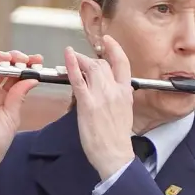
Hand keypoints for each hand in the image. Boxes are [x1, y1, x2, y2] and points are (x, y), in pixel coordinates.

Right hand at [0, 48, 43, 171]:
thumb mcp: (13, 115)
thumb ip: (19, 95)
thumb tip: (32, 78)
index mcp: (6, 95)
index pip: (16, 74)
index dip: (26, 65)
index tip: (38, 60)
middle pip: (2, 66)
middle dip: (14, 58)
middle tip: (25, 59)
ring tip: (8, 58)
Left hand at [68, 38, 136, 180]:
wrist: (115, 154)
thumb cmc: (116, 137)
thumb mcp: (123, 111)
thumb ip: (115, 96)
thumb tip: (105, 87)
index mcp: (126, 92)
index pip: (123, 63)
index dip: (115, 49)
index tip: (107, 40)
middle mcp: (116, 91)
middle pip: (102, 64)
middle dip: (89, 60)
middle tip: (79, 61)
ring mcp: (102, 96)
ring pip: (90, 68)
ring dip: (78, 60)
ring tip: (70, 58)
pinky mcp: (88, 104)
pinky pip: (78, 80)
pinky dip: (72, 65)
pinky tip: (67, 55)